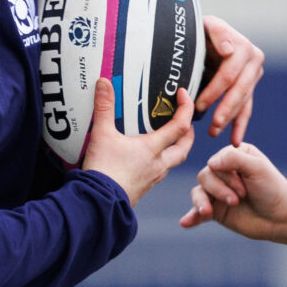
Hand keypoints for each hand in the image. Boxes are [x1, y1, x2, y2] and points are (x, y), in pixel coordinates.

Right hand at [77, 75, 196, 205]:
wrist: (97, 203)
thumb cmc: (103, 170)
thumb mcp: (101, 135)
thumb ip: (104, 108)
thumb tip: (103, 83)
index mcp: (152, 149)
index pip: (179, 126)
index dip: (186, 108)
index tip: (183, 94)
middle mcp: (157, 164)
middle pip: (183, 149)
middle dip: (189, 135)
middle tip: (187, 124)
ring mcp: (152, 179)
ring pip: (172, 163)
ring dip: (175, 151)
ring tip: (167, 142)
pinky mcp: (142, 189)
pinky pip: (158, 175)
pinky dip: (159, 165)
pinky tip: (147, 162)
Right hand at [179, 142, 286, 237]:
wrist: (280, 218)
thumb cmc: (272, 189)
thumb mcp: (257, 168)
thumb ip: (234, 159)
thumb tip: (209, 163)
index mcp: (234, 155)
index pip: (216, 161)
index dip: (227, 175)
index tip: (247, 186)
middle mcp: (224, 171)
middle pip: (205, 176)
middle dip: (220, 189)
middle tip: (239, 199)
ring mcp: (218, 191)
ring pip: (198, 192)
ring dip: (203, 203)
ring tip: (209, 213)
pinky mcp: (215, 210)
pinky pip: (197, 212)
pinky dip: (191, 216)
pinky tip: (185, 223)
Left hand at [195, 14, 263, 146]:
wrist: (207, 33)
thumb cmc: (202, 30)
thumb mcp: (207, 26)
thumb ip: (217, 33)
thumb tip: (228, 50)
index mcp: (244, 48)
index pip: (229, 75)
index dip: (214, 91)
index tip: (198, 105)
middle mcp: (254, 60)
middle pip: (239, 91)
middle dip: (225, 110)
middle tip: (212, 127)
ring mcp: (254, 75)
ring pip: (243, 102)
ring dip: (229, 120)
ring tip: (214, 134)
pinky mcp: (250, 86)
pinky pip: (246, 108)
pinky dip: (240, 125)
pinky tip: (235, 141)